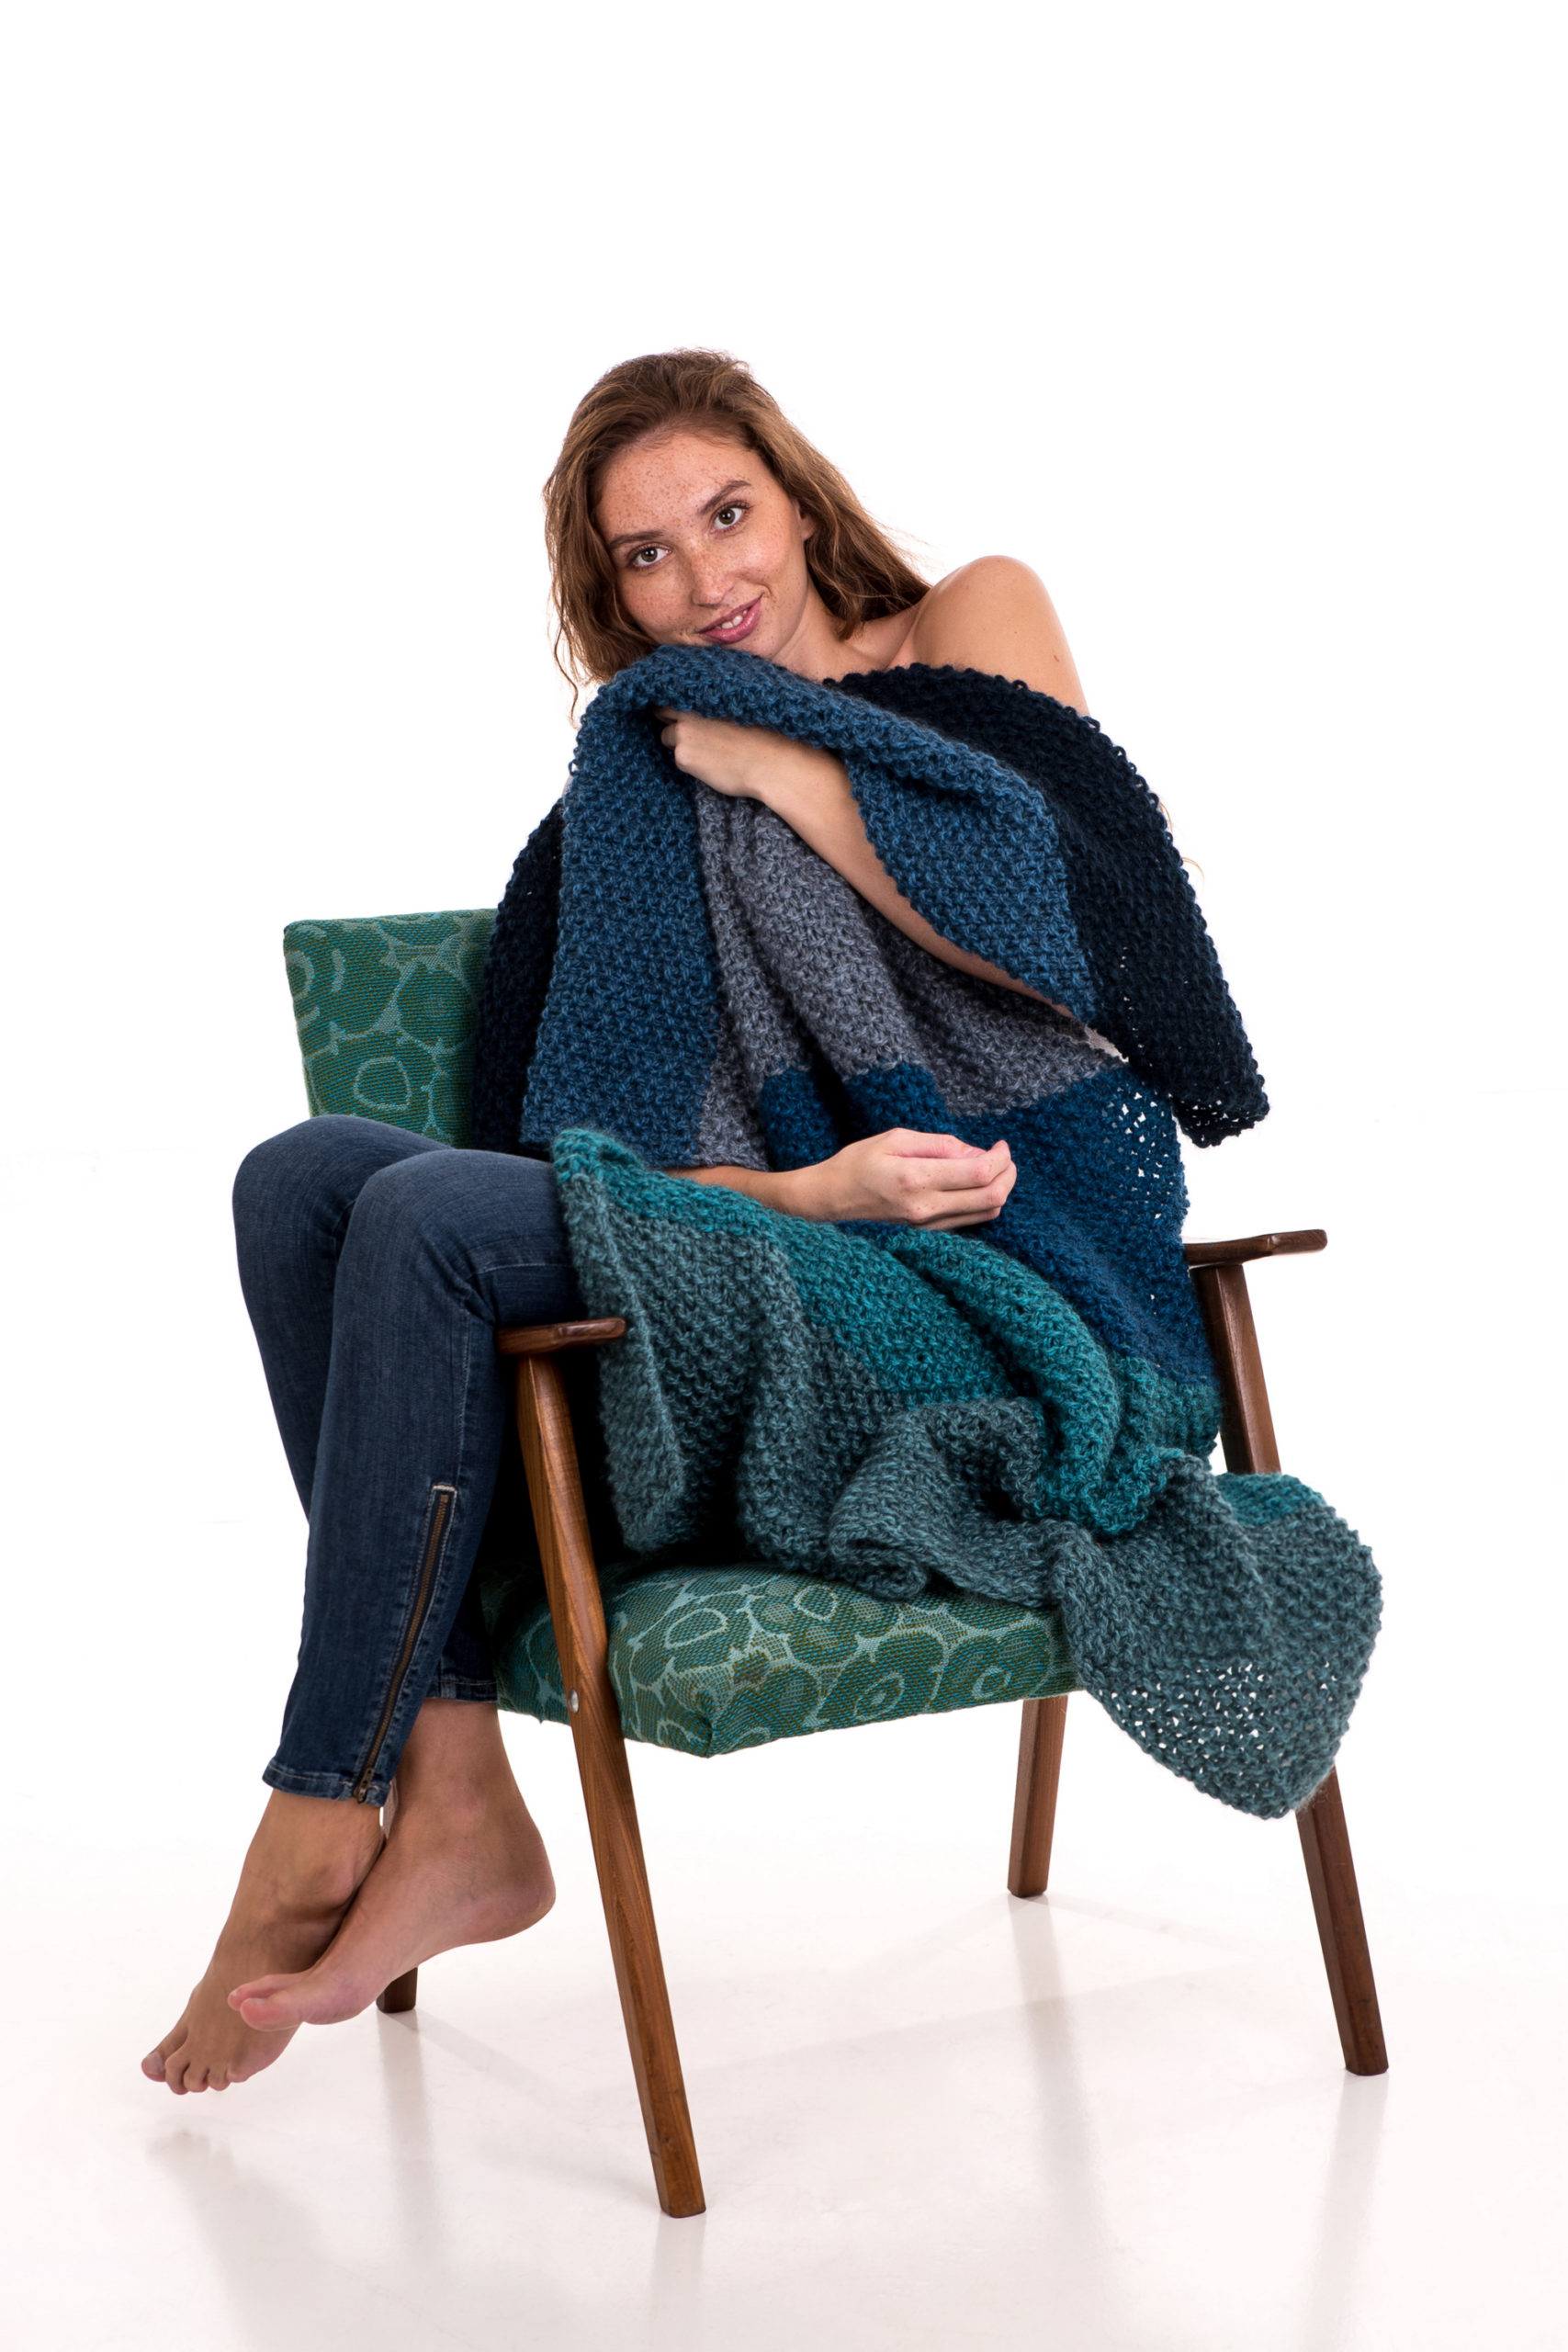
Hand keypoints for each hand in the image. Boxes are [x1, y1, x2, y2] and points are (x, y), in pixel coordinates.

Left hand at [656, 709, 836, 805]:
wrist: (771, 762)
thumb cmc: (766, 733)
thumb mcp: (742, 703)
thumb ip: (719, 699)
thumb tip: (708, 702)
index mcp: (703, 692)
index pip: (673, 690)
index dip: (674, 701)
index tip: (678, 709)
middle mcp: (687, 709)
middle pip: (661, 712)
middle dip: (669, 719)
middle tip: (687, 730)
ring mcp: (682, 733)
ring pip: (669, 738)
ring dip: (681, 743)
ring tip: (707, 750)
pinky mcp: (683, 756)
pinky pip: (679, 758)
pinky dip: (690, 761)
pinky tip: (711, 763)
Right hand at [781, 1129, 1016, 1229]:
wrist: (829, 1202)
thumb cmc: (856, 1164)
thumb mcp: (894, 1139)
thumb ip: (938, 1144)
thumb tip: (974, 1150)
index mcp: (916, 1179)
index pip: (979, 1173)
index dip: (1000, 1157)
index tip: (1001, 1144)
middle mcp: (926, 1208)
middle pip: (991, 1197)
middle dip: (1009, 1174)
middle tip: (1004, 1156)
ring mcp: (928, 1226)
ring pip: (986, 1213)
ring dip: (999, 1189)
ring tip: (993, 1168)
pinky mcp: (927, 1234)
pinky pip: (970, 1220)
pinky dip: (983, 1202)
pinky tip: (974, 1186)